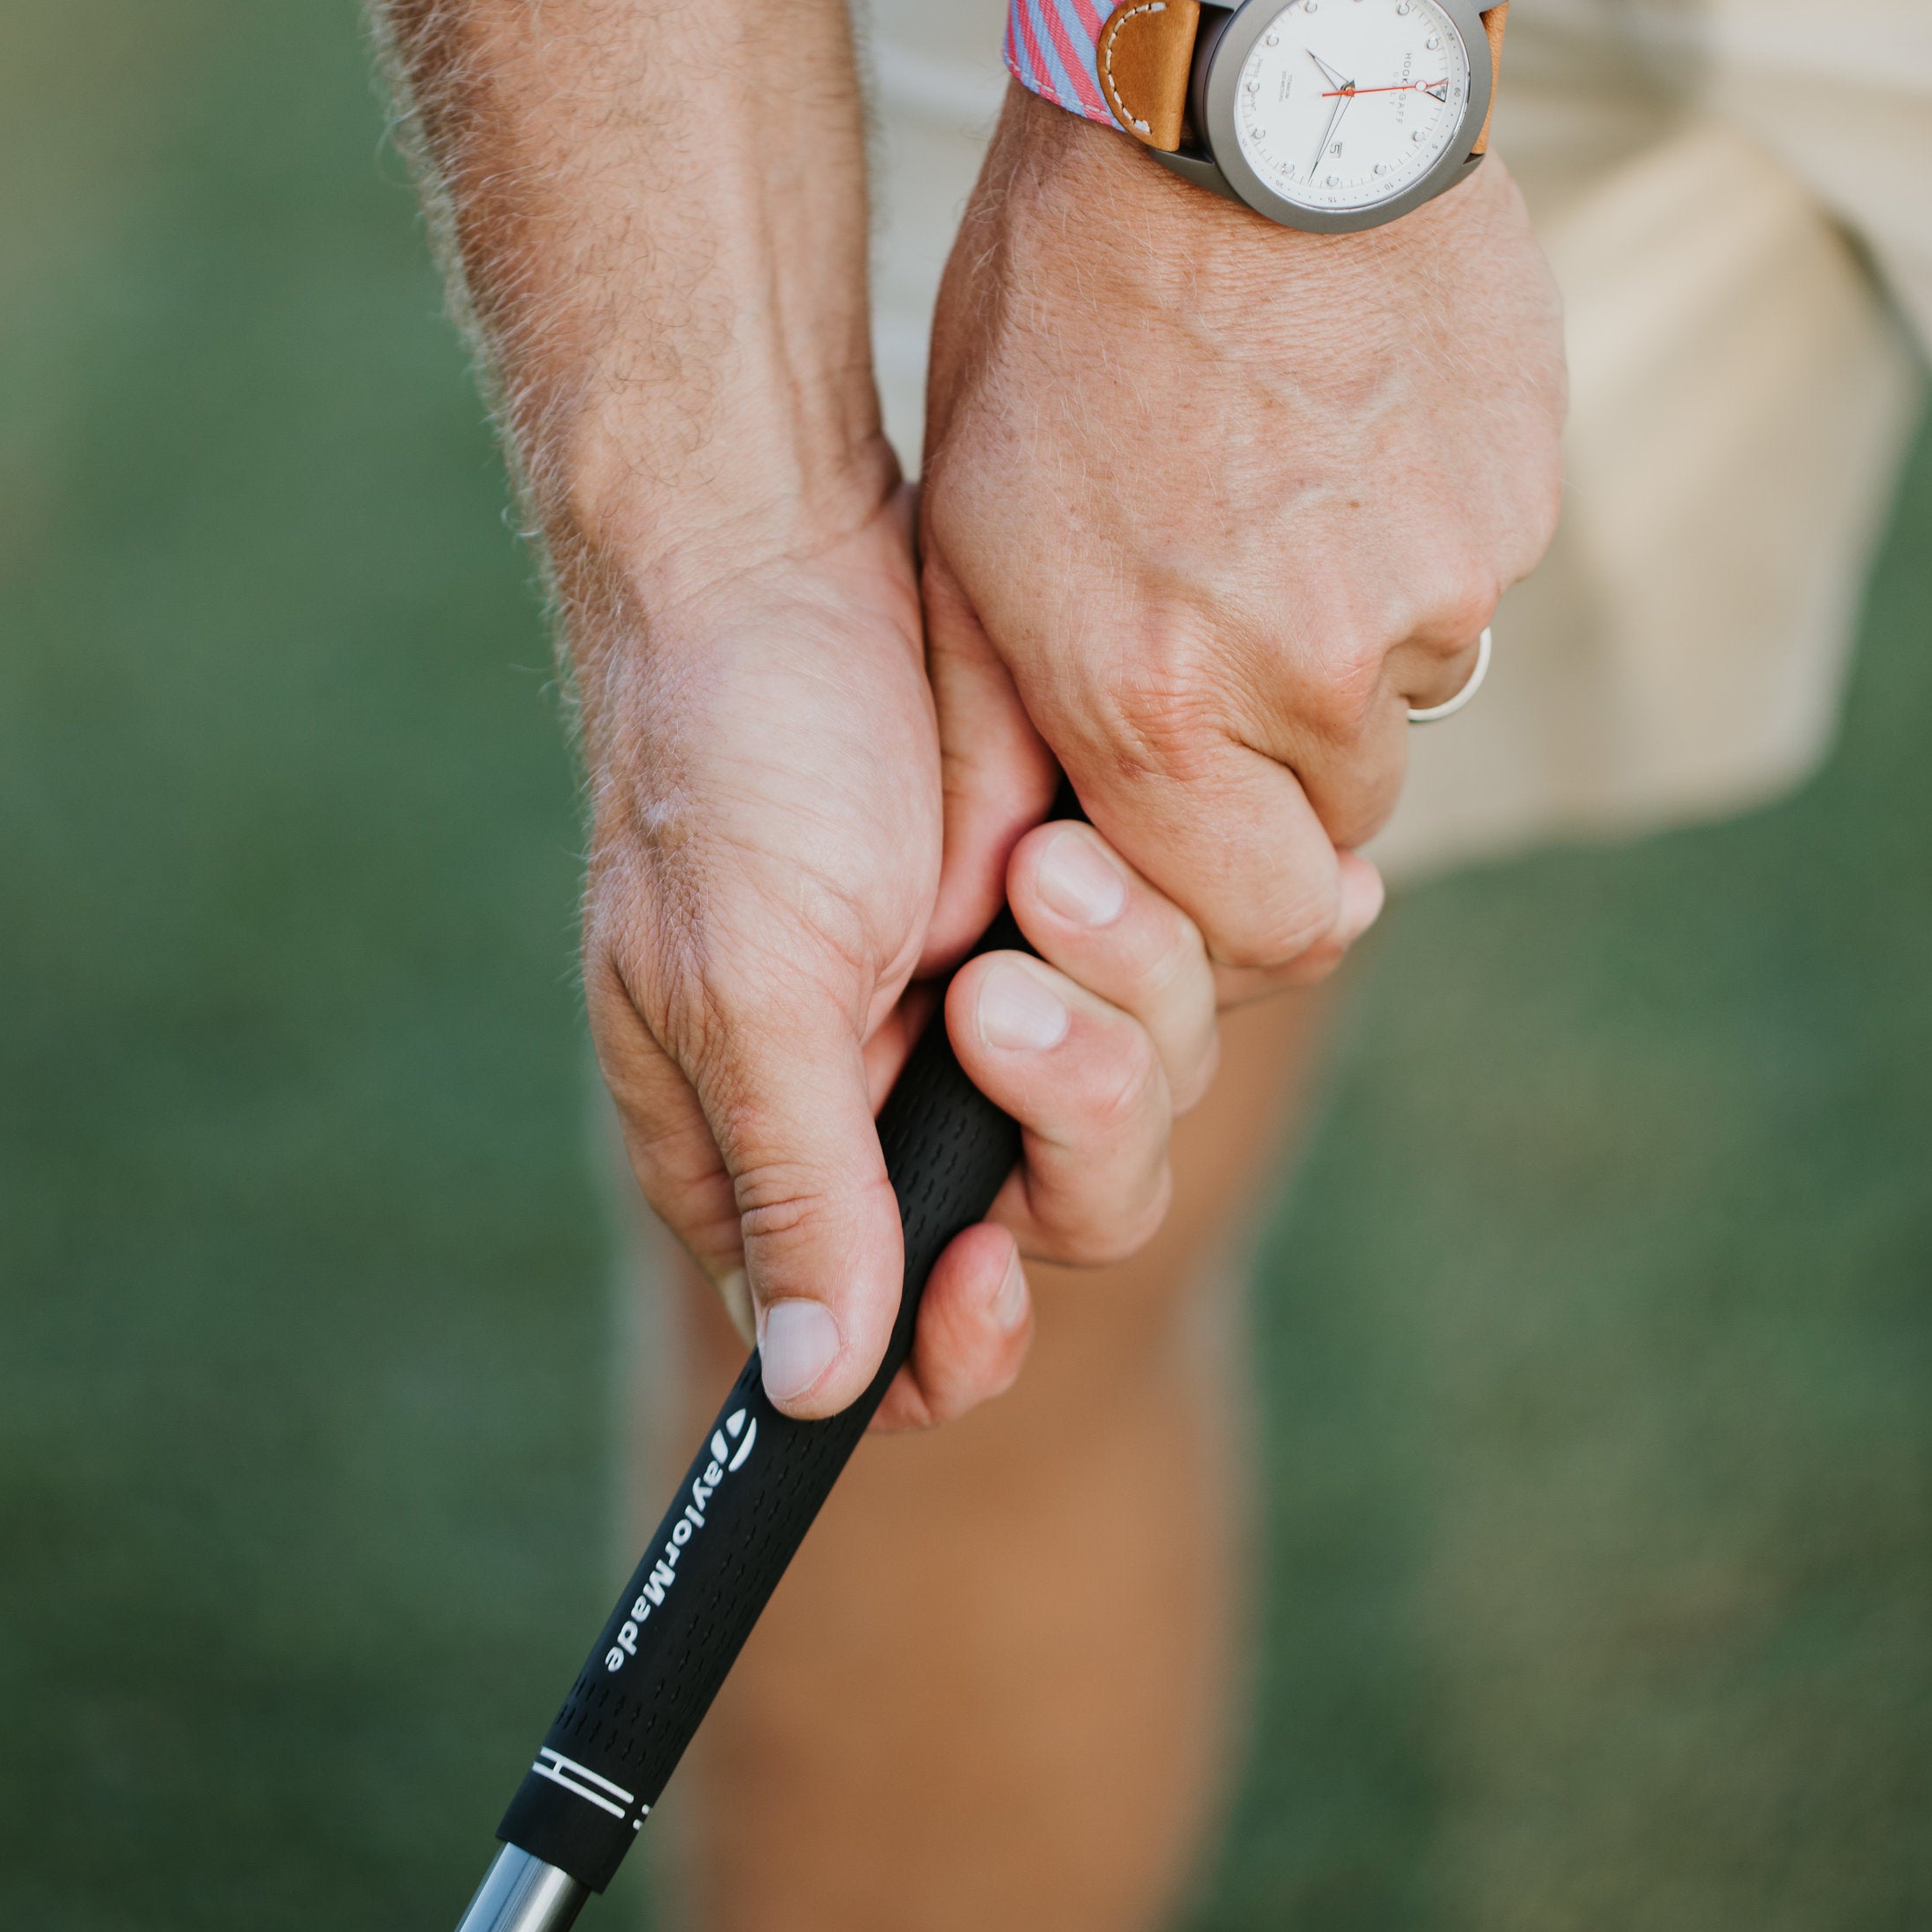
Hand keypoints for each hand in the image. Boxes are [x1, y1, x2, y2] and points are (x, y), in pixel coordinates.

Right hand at [579, 492, 1229, 1432]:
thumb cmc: (728, 755)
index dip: (961, 1333)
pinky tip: (1179, 862)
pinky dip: (1203, 921)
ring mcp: (1003, 982)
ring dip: (1126, 975)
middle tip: (1004, 977)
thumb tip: (811, 1392)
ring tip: (1045, 854)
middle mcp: (899, 1083)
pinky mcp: (1086, 892)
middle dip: (1068, 1095)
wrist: (786, 539)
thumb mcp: (743, 978)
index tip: (991, 1266)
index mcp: (776, 1137)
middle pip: (1067, 1201)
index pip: (891, 1332)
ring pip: (1153, 1074)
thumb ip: (791, 1180)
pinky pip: (1202, 962)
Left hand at [919, 81, 1565, 971]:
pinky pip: (1471, 579)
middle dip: (1285, 764)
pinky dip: (1415, 536)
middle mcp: (1311, 669)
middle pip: (1342, 819)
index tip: (1195, 821)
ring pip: (1410, 695)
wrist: (1221, 98)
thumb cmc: (1056, 311)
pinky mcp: (1517, 497)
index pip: (1258, 919)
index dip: (1228, 888)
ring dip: (1353, 642)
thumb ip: (998, 732)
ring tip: (1271, 489)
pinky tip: (1342, 423)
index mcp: (1154, 698)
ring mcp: (1436, 584)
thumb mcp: (966, 528)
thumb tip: (1004, 891)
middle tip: (1217, 623)